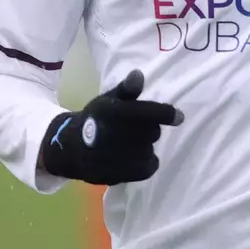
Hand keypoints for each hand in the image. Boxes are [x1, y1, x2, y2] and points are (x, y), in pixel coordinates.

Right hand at [39, 69, 183, 185]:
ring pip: (149, 150)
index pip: (147, 113)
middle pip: (152, 133)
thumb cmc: (95, 119)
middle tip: (140, 129)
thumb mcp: (108, 99)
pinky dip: (147, 163)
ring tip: (134, 144)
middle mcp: (112, 133)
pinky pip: (145, 169)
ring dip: (146, 146)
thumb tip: (139, 74)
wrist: (71, 147)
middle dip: (150, 130)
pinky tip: (140, 157)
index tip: (179, 117)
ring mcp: (113, 156)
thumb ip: (126, 89)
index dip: (166, 114)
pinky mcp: (115, 174)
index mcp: (111, 111)